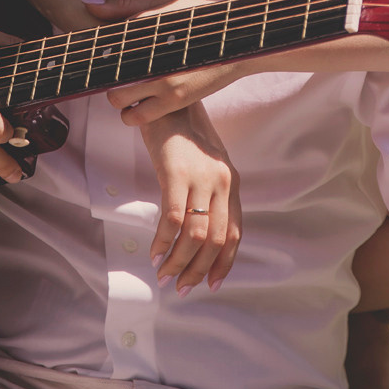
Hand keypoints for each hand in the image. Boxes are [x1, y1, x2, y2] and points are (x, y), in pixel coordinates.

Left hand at [84, 0, 246, 124]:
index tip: (95, 57)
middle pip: (108, 80)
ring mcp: (164, 83)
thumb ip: (124, 7)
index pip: (107, 48)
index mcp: (147, 32)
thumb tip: (88, 5)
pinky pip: (141, 116)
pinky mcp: (176, 101)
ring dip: (119, 100)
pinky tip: (143, 100)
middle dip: (107, 80)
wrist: (238, 40)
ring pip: (119, 102)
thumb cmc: (198, 18)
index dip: (96, 56)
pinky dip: (135, 113)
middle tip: (117, 74)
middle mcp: (153, 60)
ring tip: (129, 88)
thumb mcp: (163, 5)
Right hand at [139, 104, 241, 293]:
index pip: (235, 234)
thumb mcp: (207, 164)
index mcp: (231, 182)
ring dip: (178, 261)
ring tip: (163, 274)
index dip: (223, 264)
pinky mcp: (176, 173)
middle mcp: (221, 182)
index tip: (210, 284)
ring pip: (195, 235)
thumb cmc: (185, 134)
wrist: (168, 103)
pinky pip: (172, 218)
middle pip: (216, 241)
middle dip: (197, 270)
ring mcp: (200, 177)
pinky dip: (163, 241)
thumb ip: (210, 194)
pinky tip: (154, 251)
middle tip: (179, 286)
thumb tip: (201, 234)